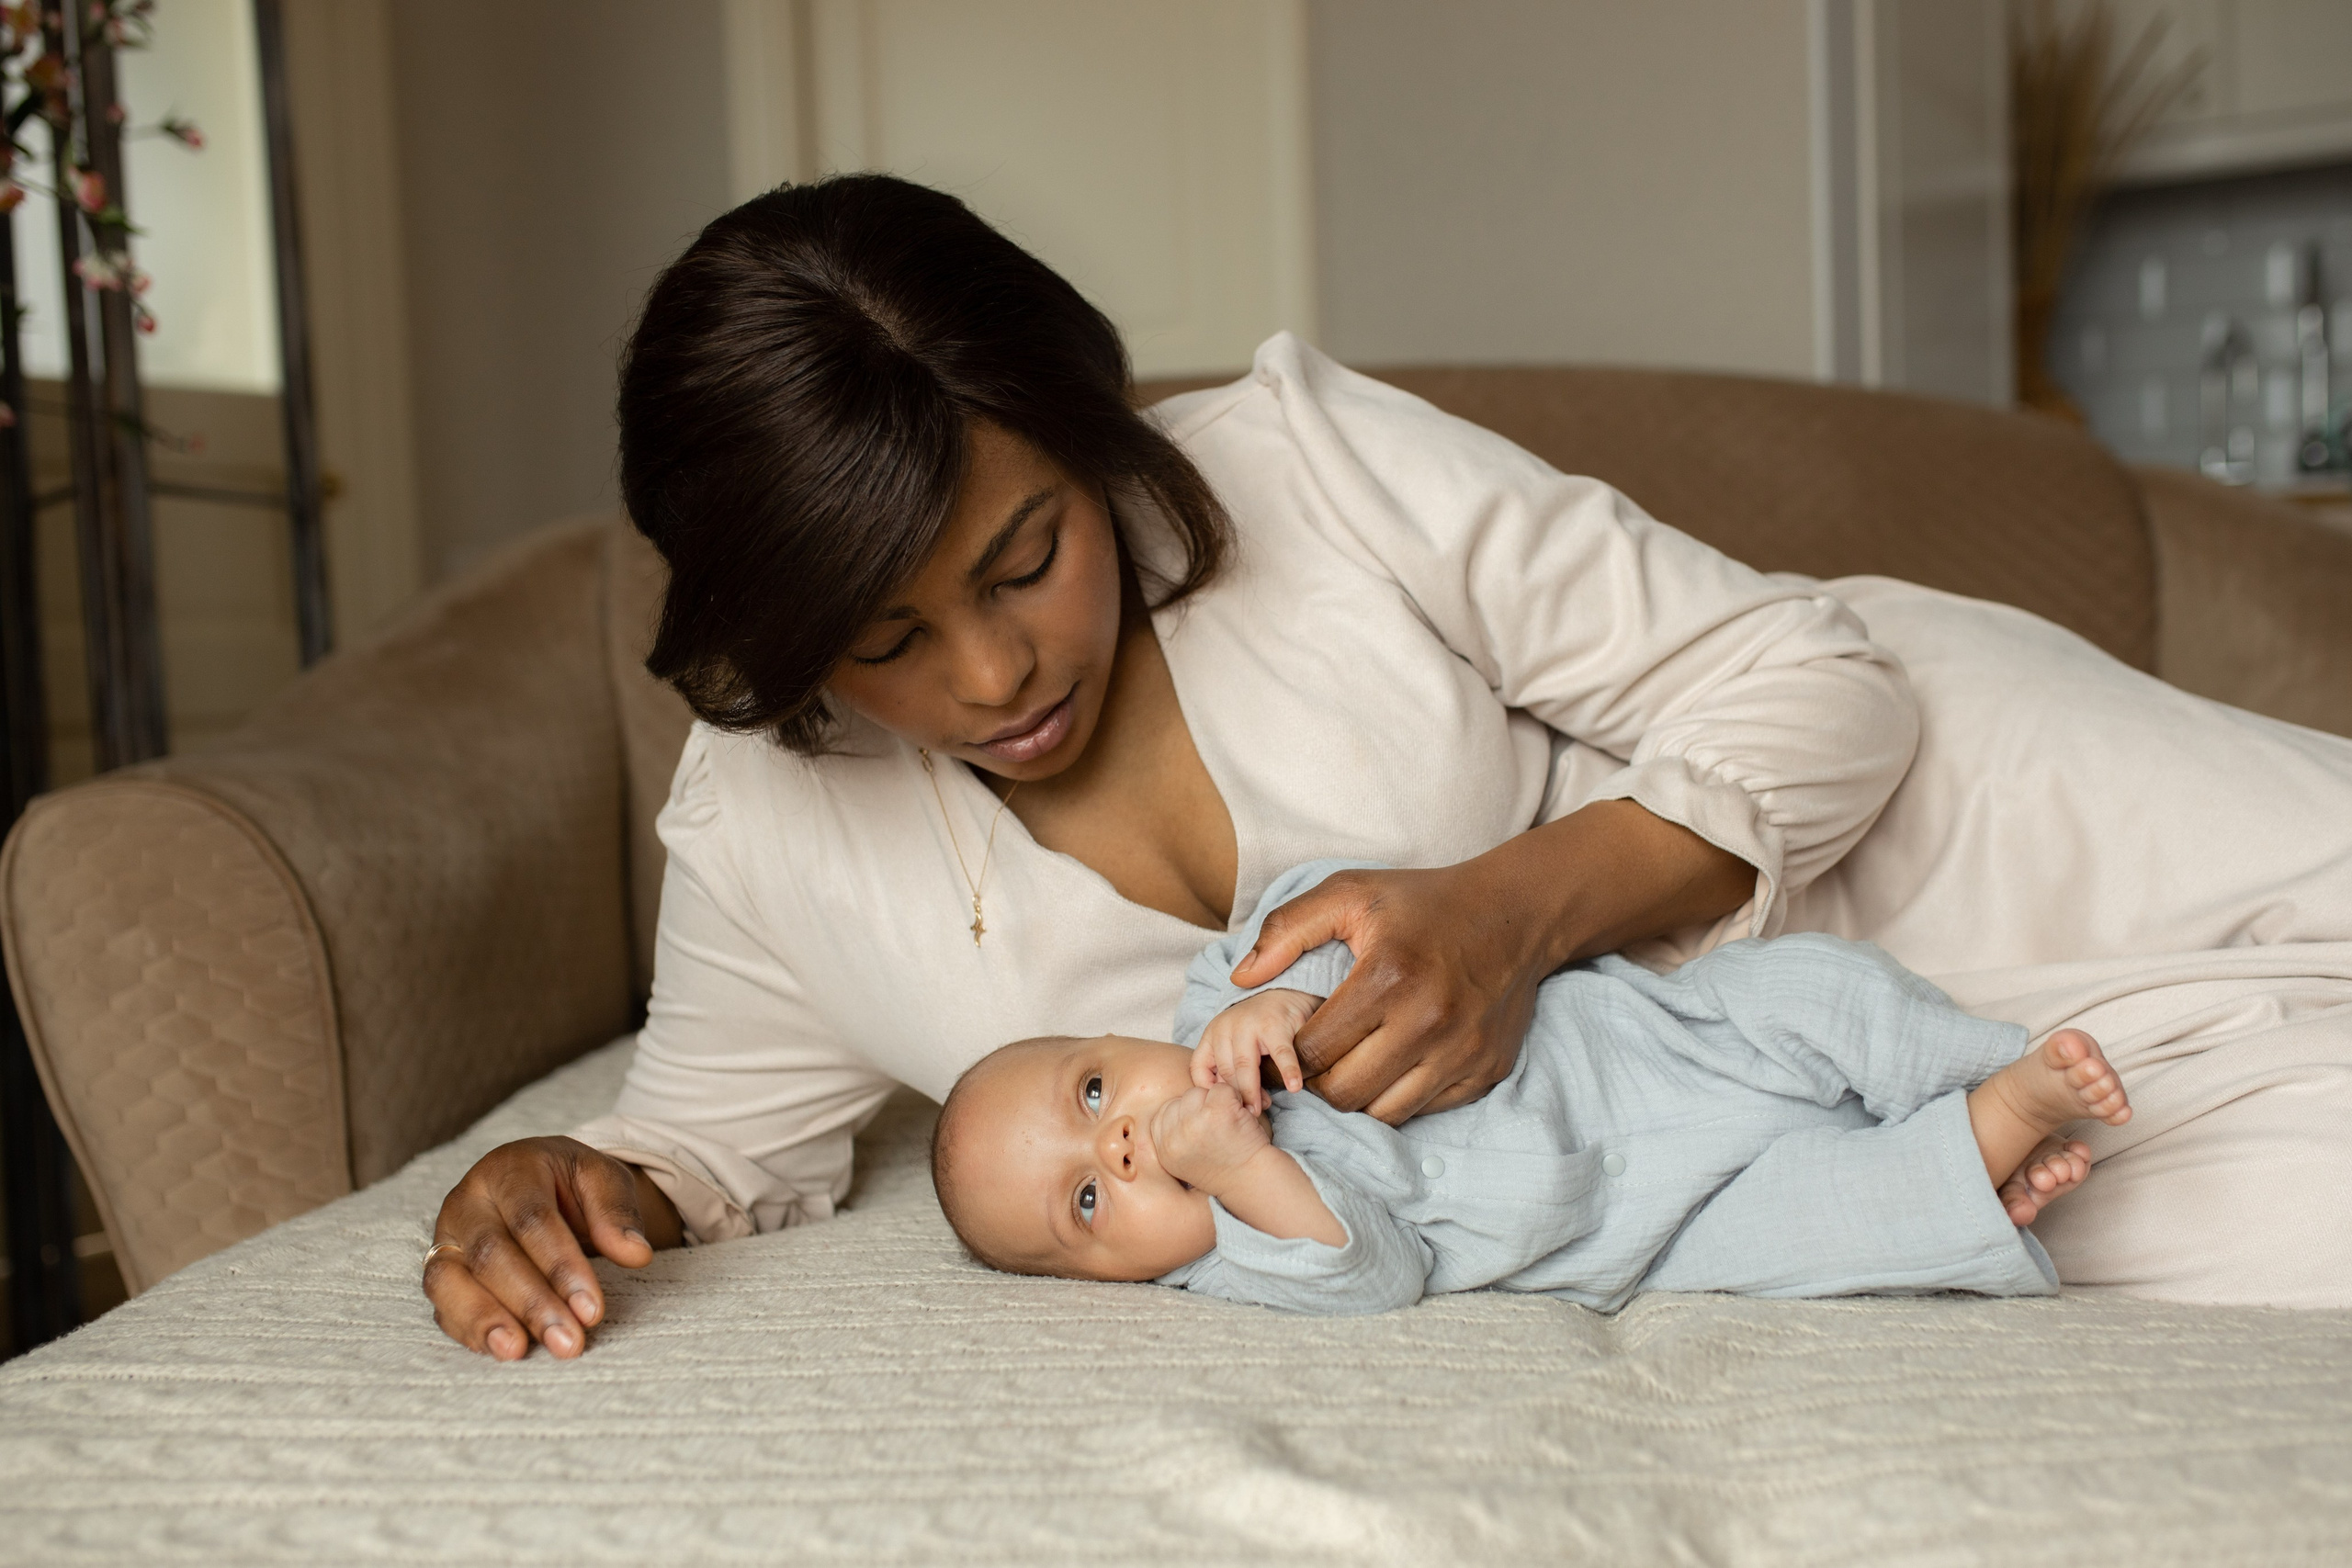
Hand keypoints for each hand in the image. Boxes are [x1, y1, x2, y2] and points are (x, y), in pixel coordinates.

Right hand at [423, 1136, 681, 1360]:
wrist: (538, 1183)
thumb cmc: (571, 1185)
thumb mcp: (603, 1180)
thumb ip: (618, 1212)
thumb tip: (635, 1254)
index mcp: (509, 1169)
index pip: (531, 1219)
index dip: (562, 1267)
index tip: (592, 1311)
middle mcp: (467, 1202)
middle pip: (490, 1253)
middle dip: (532, 1302)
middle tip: (568, 1342)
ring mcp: (446, 1238)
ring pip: (449, 1280)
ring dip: (485, 1320)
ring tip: (517, 1351)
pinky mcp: (441, 1272)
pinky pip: (442, 1305)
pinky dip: (467, 1330)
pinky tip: (501, 1350)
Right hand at [1149, 1084, 1271, 1192]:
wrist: (1251, 1180)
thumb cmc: (1221, 1166)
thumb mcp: (1183, 1157)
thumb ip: (1170, 1133)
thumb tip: (1168, 1104)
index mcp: (1162, 1147)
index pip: (1166, 1111)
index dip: (1188, 1117)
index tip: (1203, 1134)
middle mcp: (1173, 1137)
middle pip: (1182, 1099)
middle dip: (1201, 1109)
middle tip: (1217, 1131)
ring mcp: (1194, 1123)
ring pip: (1200, 1092)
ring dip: (1216, 1103)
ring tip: (1227, 1126)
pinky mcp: (1217, 1112)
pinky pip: (1221, 1089)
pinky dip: (1234, 1100)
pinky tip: (1239, 1119)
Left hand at [1192, 988, 1319, 1111]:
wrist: (1283, 993)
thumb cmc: (1257, 1028)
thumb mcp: (1234, 1045)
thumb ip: (1231, 1072)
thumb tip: (1243, 1108)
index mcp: (1212, 1034)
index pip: (1199, 1068)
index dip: (1209, 1092)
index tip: (1222, 1109)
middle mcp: (1225, 1028)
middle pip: (1226, 1071)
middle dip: (1236, 1097)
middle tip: (1247, 1116)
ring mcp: (1249, 1025)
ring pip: (1246, 1066)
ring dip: (1253, 1091)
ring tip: (1260, 1109)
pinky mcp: (1275, 1025)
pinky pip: (1281, 1054)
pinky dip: (1288, 1072)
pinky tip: (1294, 1087)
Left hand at [1228, 804, 1753, 1123]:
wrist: (1516, 912)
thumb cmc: (1423, 902)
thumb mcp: (1351, 894)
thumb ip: (1287, 928)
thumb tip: (1240, 979)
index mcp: (1387, 978)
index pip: (1312, 1051)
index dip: (1284, 1057)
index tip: (1279, 1048)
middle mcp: (1428, 1023)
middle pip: (1344, 1093)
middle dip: (1316, 1084)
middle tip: (1309, 1064)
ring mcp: (1462, 1053)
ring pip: (1383, 1113)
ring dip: (1357, 1097)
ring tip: (1349, 1065)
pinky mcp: (1485, 1072)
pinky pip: (1425, 1109)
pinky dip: (1400, 1097)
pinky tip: (1390, 1066)